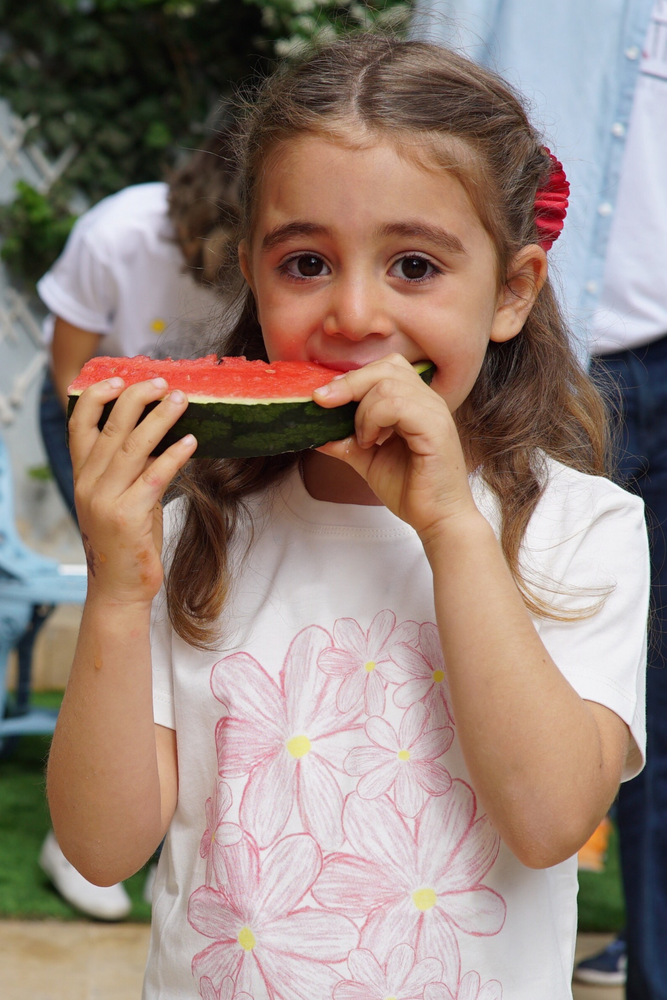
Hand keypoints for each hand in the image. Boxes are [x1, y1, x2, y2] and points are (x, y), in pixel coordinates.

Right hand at [68, 377, 197, 604]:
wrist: (120, 587)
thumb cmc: (127, 541)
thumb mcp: (125, 497)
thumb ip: (133, 468)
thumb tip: (158, 433)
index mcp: (83, 476)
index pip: (79, 425)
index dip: (95, 397)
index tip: (118, 378)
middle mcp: (89, 484)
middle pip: (109, 428)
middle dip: (136, 398)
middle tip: (162, 382)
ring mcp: (106, 500)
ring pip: (133, 447)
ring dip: (160, 418)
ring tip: (181, 400)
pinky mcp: (128, 516)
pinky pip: (154, 476)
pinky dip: (174, 455)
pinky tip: (191, 440)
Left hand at [313, 354, 478, 541]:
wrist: (437, 519)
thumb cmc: (410, 489)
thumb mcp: (368, 460)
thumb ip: (346, 442)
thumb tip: (315, 432)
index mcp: (416, 402)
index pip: (385, 368)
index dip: (352, 377)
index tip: (323, 398)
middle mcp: (428, 401)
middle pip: (386, 367)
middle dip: (349, 383)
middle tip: (324, 403)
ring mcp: (434, 412)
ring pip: (388, 384)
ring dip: (363, 411)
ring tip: (363, 439)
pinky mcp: (436, 429)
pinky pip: (398, 405)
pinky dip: (375, 419)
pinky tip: (372, 442)